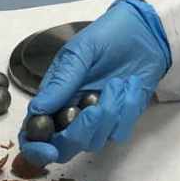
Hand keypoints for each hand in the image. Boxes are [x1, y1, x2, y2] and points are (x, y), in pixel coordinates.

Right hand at [18, 0, 170, 166]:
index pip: (34, 133)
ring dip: (108, 112)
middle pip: (65, 147)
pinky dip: (127, 108)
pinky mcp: (121, 119)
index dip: (36, 148)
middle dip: (79, 133)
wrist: (145, 31)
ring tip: (118, 82)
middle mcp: (71, 113)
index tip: (48, 150)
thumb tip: (37, 109)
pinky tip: (131, 85)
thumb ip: (60, 81)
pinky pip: (120, 131)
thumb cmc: (108, 35)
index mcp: (53, 97)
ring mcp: (98, 120)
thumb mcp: (80, 51)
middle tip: (94, 110)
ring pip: (95, 141)